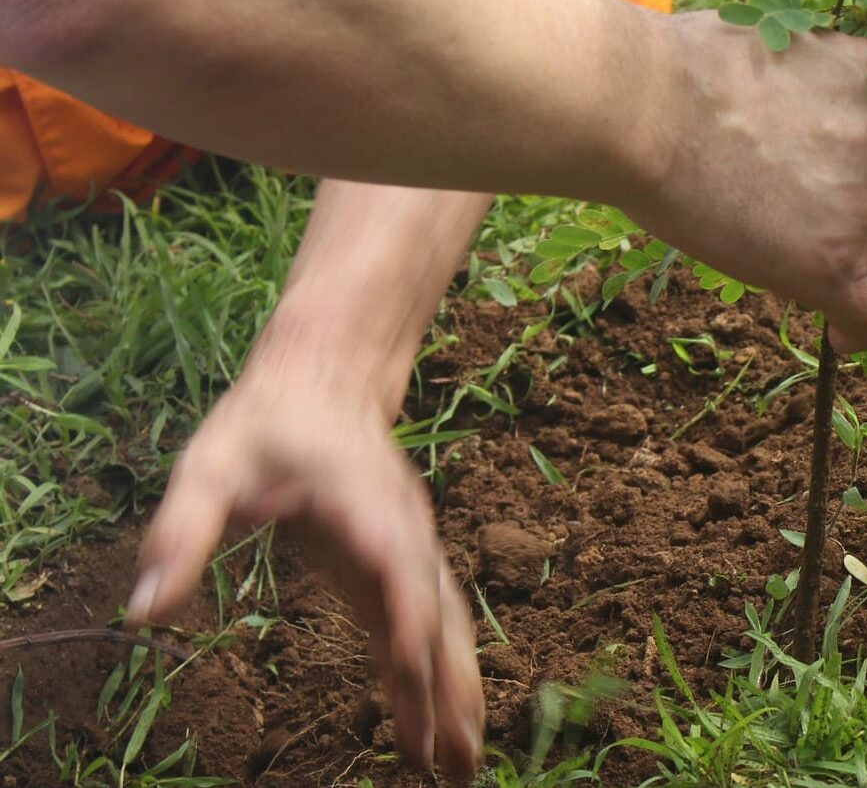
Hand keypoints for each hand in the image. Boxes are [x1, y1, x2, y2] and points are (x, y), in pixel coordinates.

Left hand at [126, 313, 482, 780]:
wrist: (326, 380)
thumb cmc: (266, 423)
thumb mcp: (209, 467)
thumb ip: (179, 535)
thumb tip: (141, 615)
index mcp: (366, 502)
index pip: (397, 562)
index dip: (407, 616)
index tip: (410, 672)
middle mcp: (404, 531)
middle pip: (437, 613)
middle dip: (449, 687)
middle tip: (456, 761)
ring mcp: (410, 551)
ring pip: (445, 627)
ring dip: (457, 694)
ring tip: (462, 767)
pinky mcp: (397, 567)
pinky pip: (427, 626)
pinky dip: (439, 677)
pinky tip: (435, 728)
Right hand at [637, 17, 866, 352]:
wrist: (647, 109)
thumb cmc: (684, 68)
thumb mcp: (784, 46)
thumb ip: (822, 86)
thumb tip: (805, 115)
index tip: (866, 184)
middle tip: (831, 229)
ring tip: (838, 287)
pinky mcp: (836, 267)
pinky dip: (864, 333)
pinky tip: (838, 336)